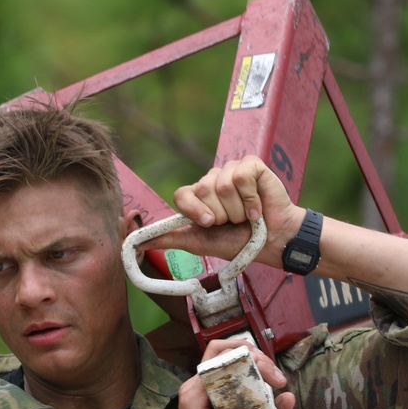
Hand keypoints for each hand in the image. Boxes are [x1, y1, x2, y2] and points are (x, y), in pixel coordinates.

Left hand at [140, 156, 305, 269]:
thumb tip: (135, 242)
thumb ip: (169, 239)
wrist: (272, 242)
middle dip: (220, 214)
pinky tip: (258, 209)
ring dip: (238, 210)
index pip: (182, 195)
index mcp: (198, 197)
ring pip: (223, 185)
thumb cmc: (238, 242)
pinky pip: (241, 177)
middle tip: (234, 222)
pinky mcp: (252, 165)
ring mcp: (232, 171)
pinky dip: (251, 199)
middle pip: (202, 190)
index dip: (195, 211)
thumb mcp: (199, 243)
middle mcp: (212, 181)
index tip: (210, 224)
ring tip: (248, 216)